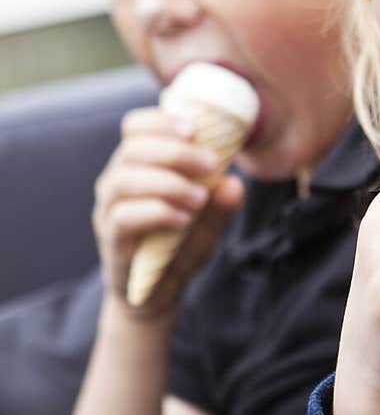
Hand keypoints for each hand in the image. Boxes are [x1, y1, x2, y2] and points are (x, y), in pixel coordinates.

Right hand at [92, 105, 244, 320]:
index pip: (134, 127)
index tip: (194, 129)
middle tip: (211, 164)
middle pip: (132, 149)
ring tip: (199, 197)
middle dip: (175, 152)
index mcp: (137, 165)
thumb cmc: (180, 247)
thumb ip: (221, 205)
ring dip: (167, 183)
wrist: (158, 293)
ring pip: (124, 180)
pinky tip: (183, 219)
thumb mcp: (210, 224)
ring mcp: (109, 210)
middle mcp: (117, 181)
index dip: (160, 121)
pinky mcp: (111, 238)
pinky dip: (156, 212)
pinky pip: (123, 217)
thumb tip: (235, 184)